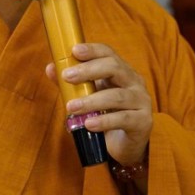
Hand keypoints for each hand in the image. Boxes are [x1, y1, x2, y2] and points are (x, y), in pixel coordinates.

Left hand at [45, 42, 152, 166]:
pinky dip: (104, 121)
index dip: (92, 50)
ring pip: (117, 96)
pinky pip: (123, 119)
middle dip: (89, 70)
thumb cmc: (107, 115)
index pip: (109, 54)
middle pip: (115, 68)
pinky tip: (89, 124)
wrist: (126, 144)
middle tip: (67, 76)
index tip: (74, 50)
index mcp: (121, 72)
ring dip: (92, 101)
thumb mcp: (89, 97)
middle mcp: (134, 82)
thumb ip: (72, 84)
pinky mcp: (143, 122)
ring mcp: (141, 101)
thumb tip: (51, 68)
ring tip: (71, 107)